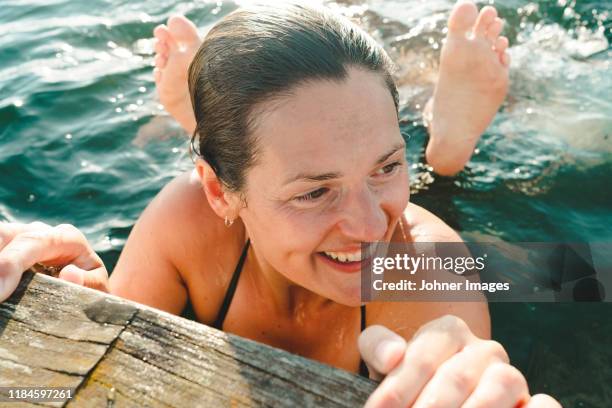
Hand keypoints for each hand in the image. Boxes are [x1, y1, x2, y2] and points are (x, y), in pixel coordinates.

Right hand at [0, 221, 108, 301]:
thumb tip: (69, 274)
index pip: (32, 242)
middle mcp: (38, 231)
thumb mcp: (97, 289)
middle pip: (4, 235)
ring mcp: (17, 237)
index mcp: (66, 238)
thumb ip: (88, 283)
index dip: (10, 263)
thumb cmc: (90, 286)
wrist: (86, 283)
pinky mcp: (6, 247)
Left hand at [358, 315, 560, 406]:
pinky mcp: (532, 403)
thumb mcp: (385, 366)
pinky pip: (544, 404)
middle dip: (429, 407)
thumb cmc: (409, 387)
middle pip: (457, 376)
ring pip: (503, 384)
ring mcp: (512, 376)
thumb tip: (393, 355)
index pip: (422, 356)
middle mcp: (484, 349)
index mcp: (448, 331)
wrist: (436, 402)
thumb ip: (378, 348)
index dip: (398, 387)